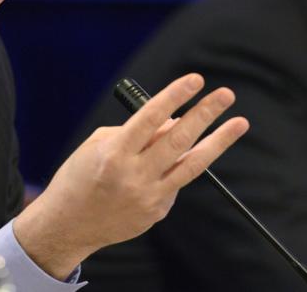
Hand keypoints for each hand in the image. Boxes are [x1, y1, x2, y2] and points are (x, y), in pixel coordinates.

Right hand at [13, 73, 248, 279]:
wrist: (68, 226)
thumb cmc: (79, 177)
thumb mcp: (98, 145)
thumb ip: (138, 133)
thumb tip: (175, 122)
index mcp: (114, 154)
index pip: (150, 118)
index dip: (174, 96)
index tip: (195, 79)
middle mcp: (134, 176)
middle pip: (178, 140)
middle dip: (204, 114)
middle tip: (225, 94)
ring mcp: (148, 197)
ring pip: (192, 165)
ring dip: (218, 141)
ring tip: (238, 123)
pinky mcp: (157, 212)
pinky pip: (176, 182)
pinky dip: (179, 165)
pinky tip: (173, 160)